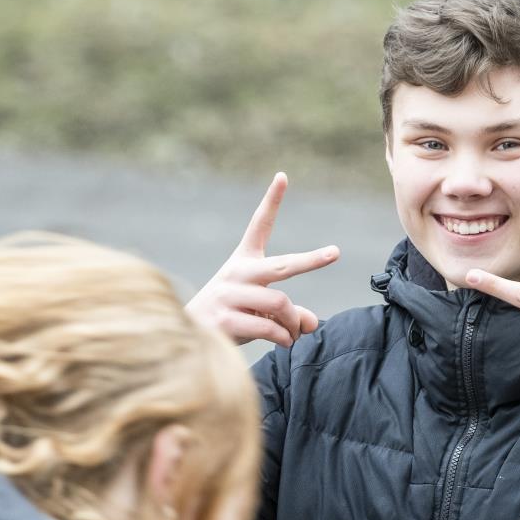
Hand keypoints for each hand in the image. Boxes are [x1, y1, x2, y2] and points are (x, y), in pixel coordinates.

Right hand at [186, 172, 339, 346]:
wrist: (185, 337)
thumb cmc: (229, 318)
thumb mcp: (259, 311)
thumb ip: (289, 314)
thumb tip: (312, 323)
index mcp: (243, 262)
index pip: (258, 226)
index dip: (271, 201)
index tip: (283, 176)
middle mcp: (237, 273)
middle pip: (281, 266)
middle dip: (310, 259)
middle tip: (334, 252)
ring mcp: (229, 295)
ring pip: (280, 303)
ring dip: (293, 322)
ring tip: (293, 335)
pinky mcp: (226, 320)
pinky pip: (269, 327)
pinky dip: (283, 337)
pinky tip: (284, 342)